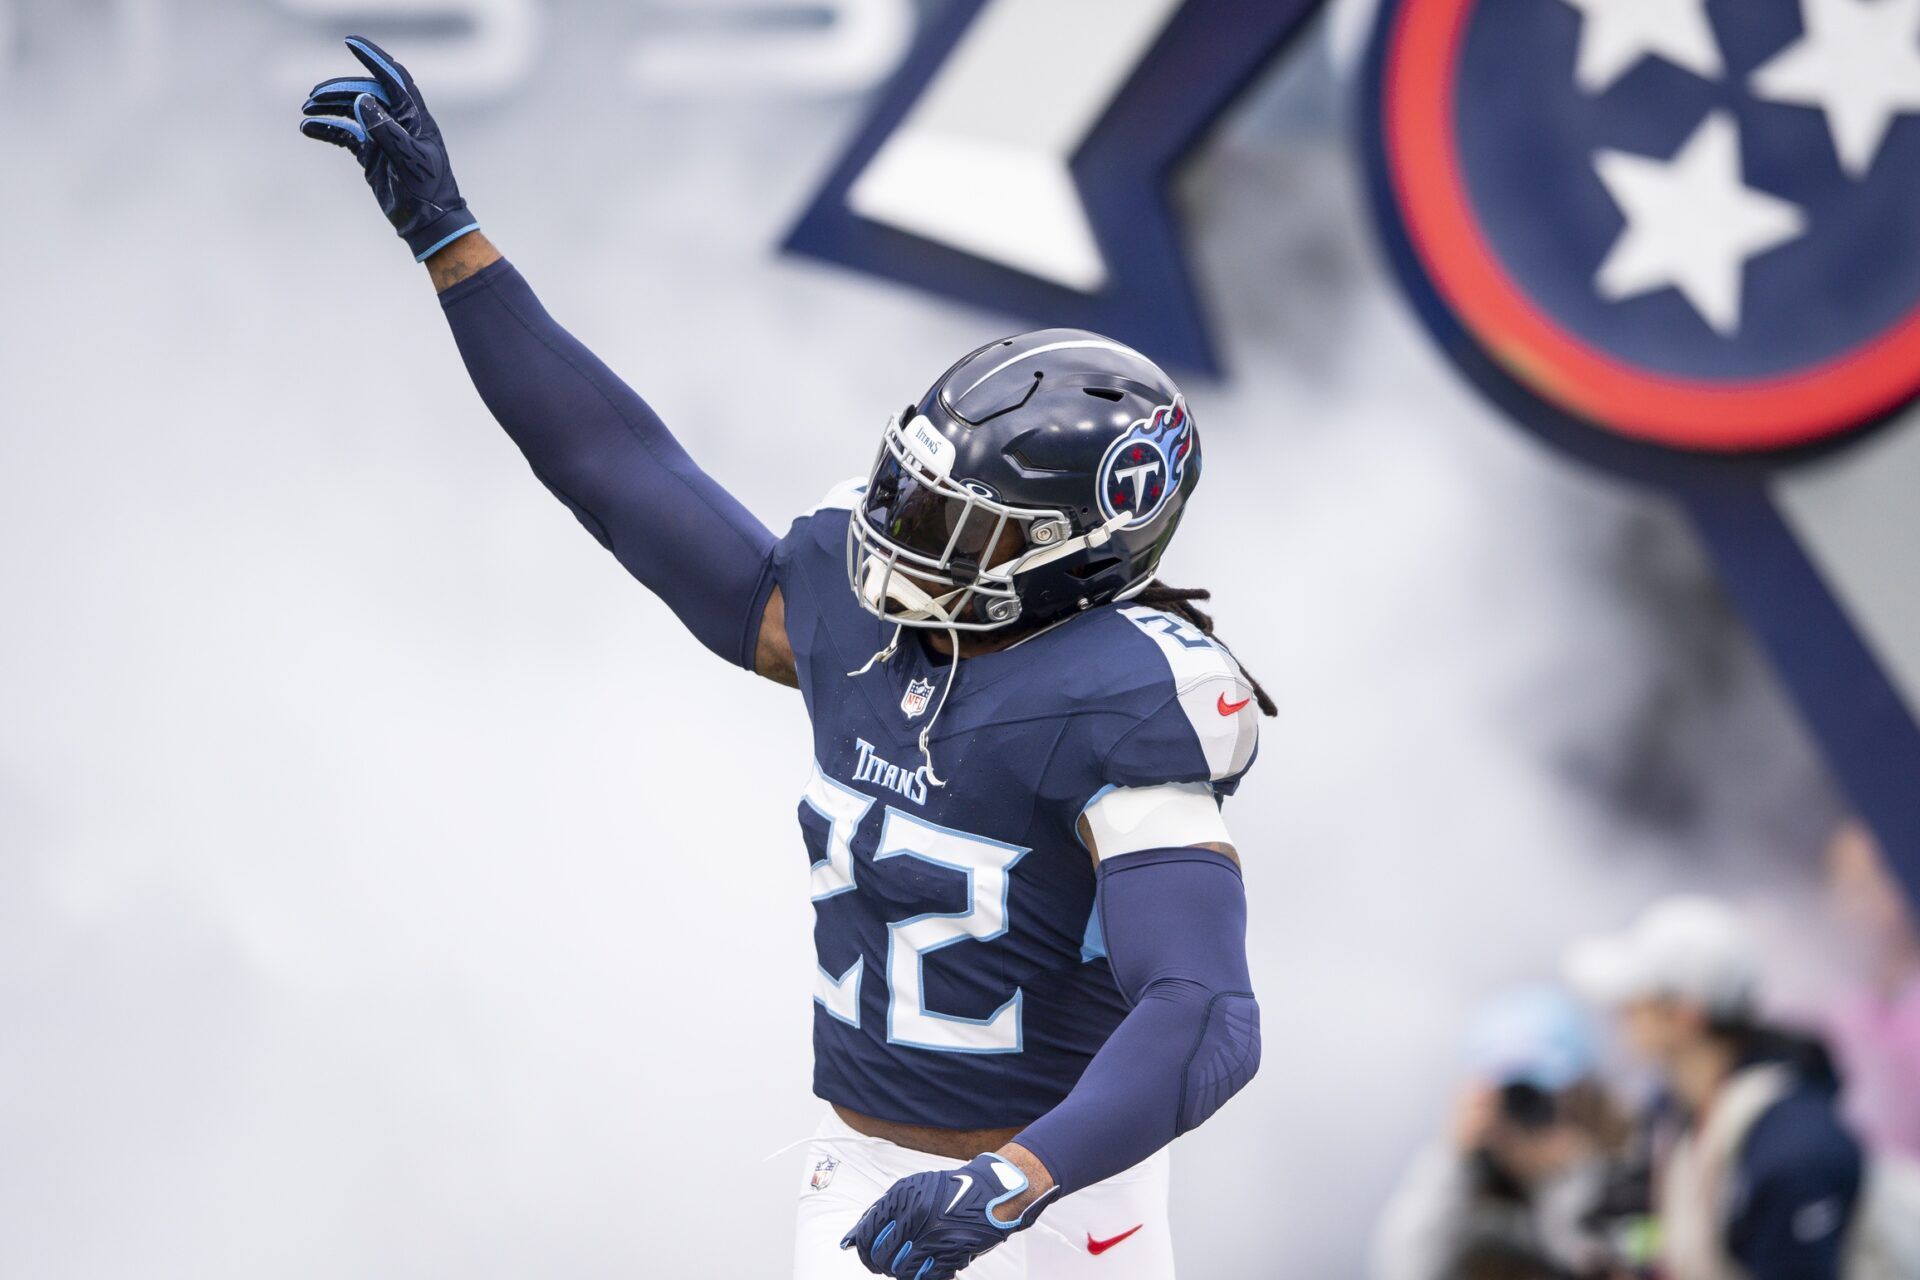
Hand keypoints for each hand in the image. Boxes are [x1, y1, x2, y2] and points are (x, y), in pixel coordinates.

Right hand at [298, 36, 479, 260]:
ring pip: (352, 110)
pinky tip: (307, 128)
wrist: (429, 224)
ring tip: (306, 108)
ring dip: (329, 107)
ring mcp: (383, 136)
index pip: (393, 77)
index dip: (373, 58)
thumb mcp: (410, 160)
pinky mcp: (371, 153)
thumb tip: (362, 99)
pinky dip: (327, 129)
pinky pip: (345, 134)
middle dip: (339, 89)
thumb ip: (387, 130)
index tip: (349, 42)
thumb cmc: (428, 192)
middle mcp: (398, 121)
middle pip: (365, 92)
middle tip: (314, 95)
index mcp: (415, 117)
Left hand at [840, 1153, 1054, 1278]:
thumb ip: (880, 1214)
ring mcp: (932, 1236)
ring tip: (909, 1265)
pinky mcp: (949, 1253)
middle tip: (887, 1264)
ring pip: (900, 1271)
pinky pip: (924, 1277)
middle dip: (881, 1265)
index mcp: (901, 1196)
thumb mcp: (911, 1190)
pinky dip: (922, 1277)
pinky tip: (925, 1270)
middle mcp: (915, 1215)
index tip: (867, 1255)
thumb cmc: (949, 1191)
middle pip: (881, 1257)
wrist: (991, 1193)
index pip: (867, 1234)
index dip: (863, 1250)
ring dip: (902, 1272)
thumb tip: (849, 1242)